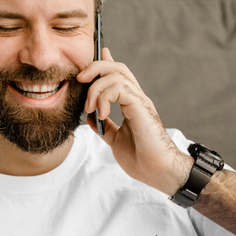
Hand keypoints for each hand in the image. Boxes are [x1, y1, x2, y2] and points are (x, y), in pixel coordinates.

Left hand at [77, 48, 192, 196]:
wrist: (156, 170)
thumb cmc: (141, 159)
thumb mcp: (115, 140)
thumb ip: (105, 127)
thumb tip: (90, 117)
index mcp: (132, 104)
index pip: (118, 76)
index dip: (103, 65)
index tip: (86, 68)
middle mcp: (137, 99)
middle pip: (116, 68)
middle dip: (95, 68)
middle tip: (80, 81)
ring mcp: (139, 102)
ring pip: (116, 75)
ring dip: (96, 89)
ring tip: (90, 108)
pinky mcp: (141, 107)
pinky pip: (120, 88)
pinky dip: (105, 98)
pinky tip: (102, 114)